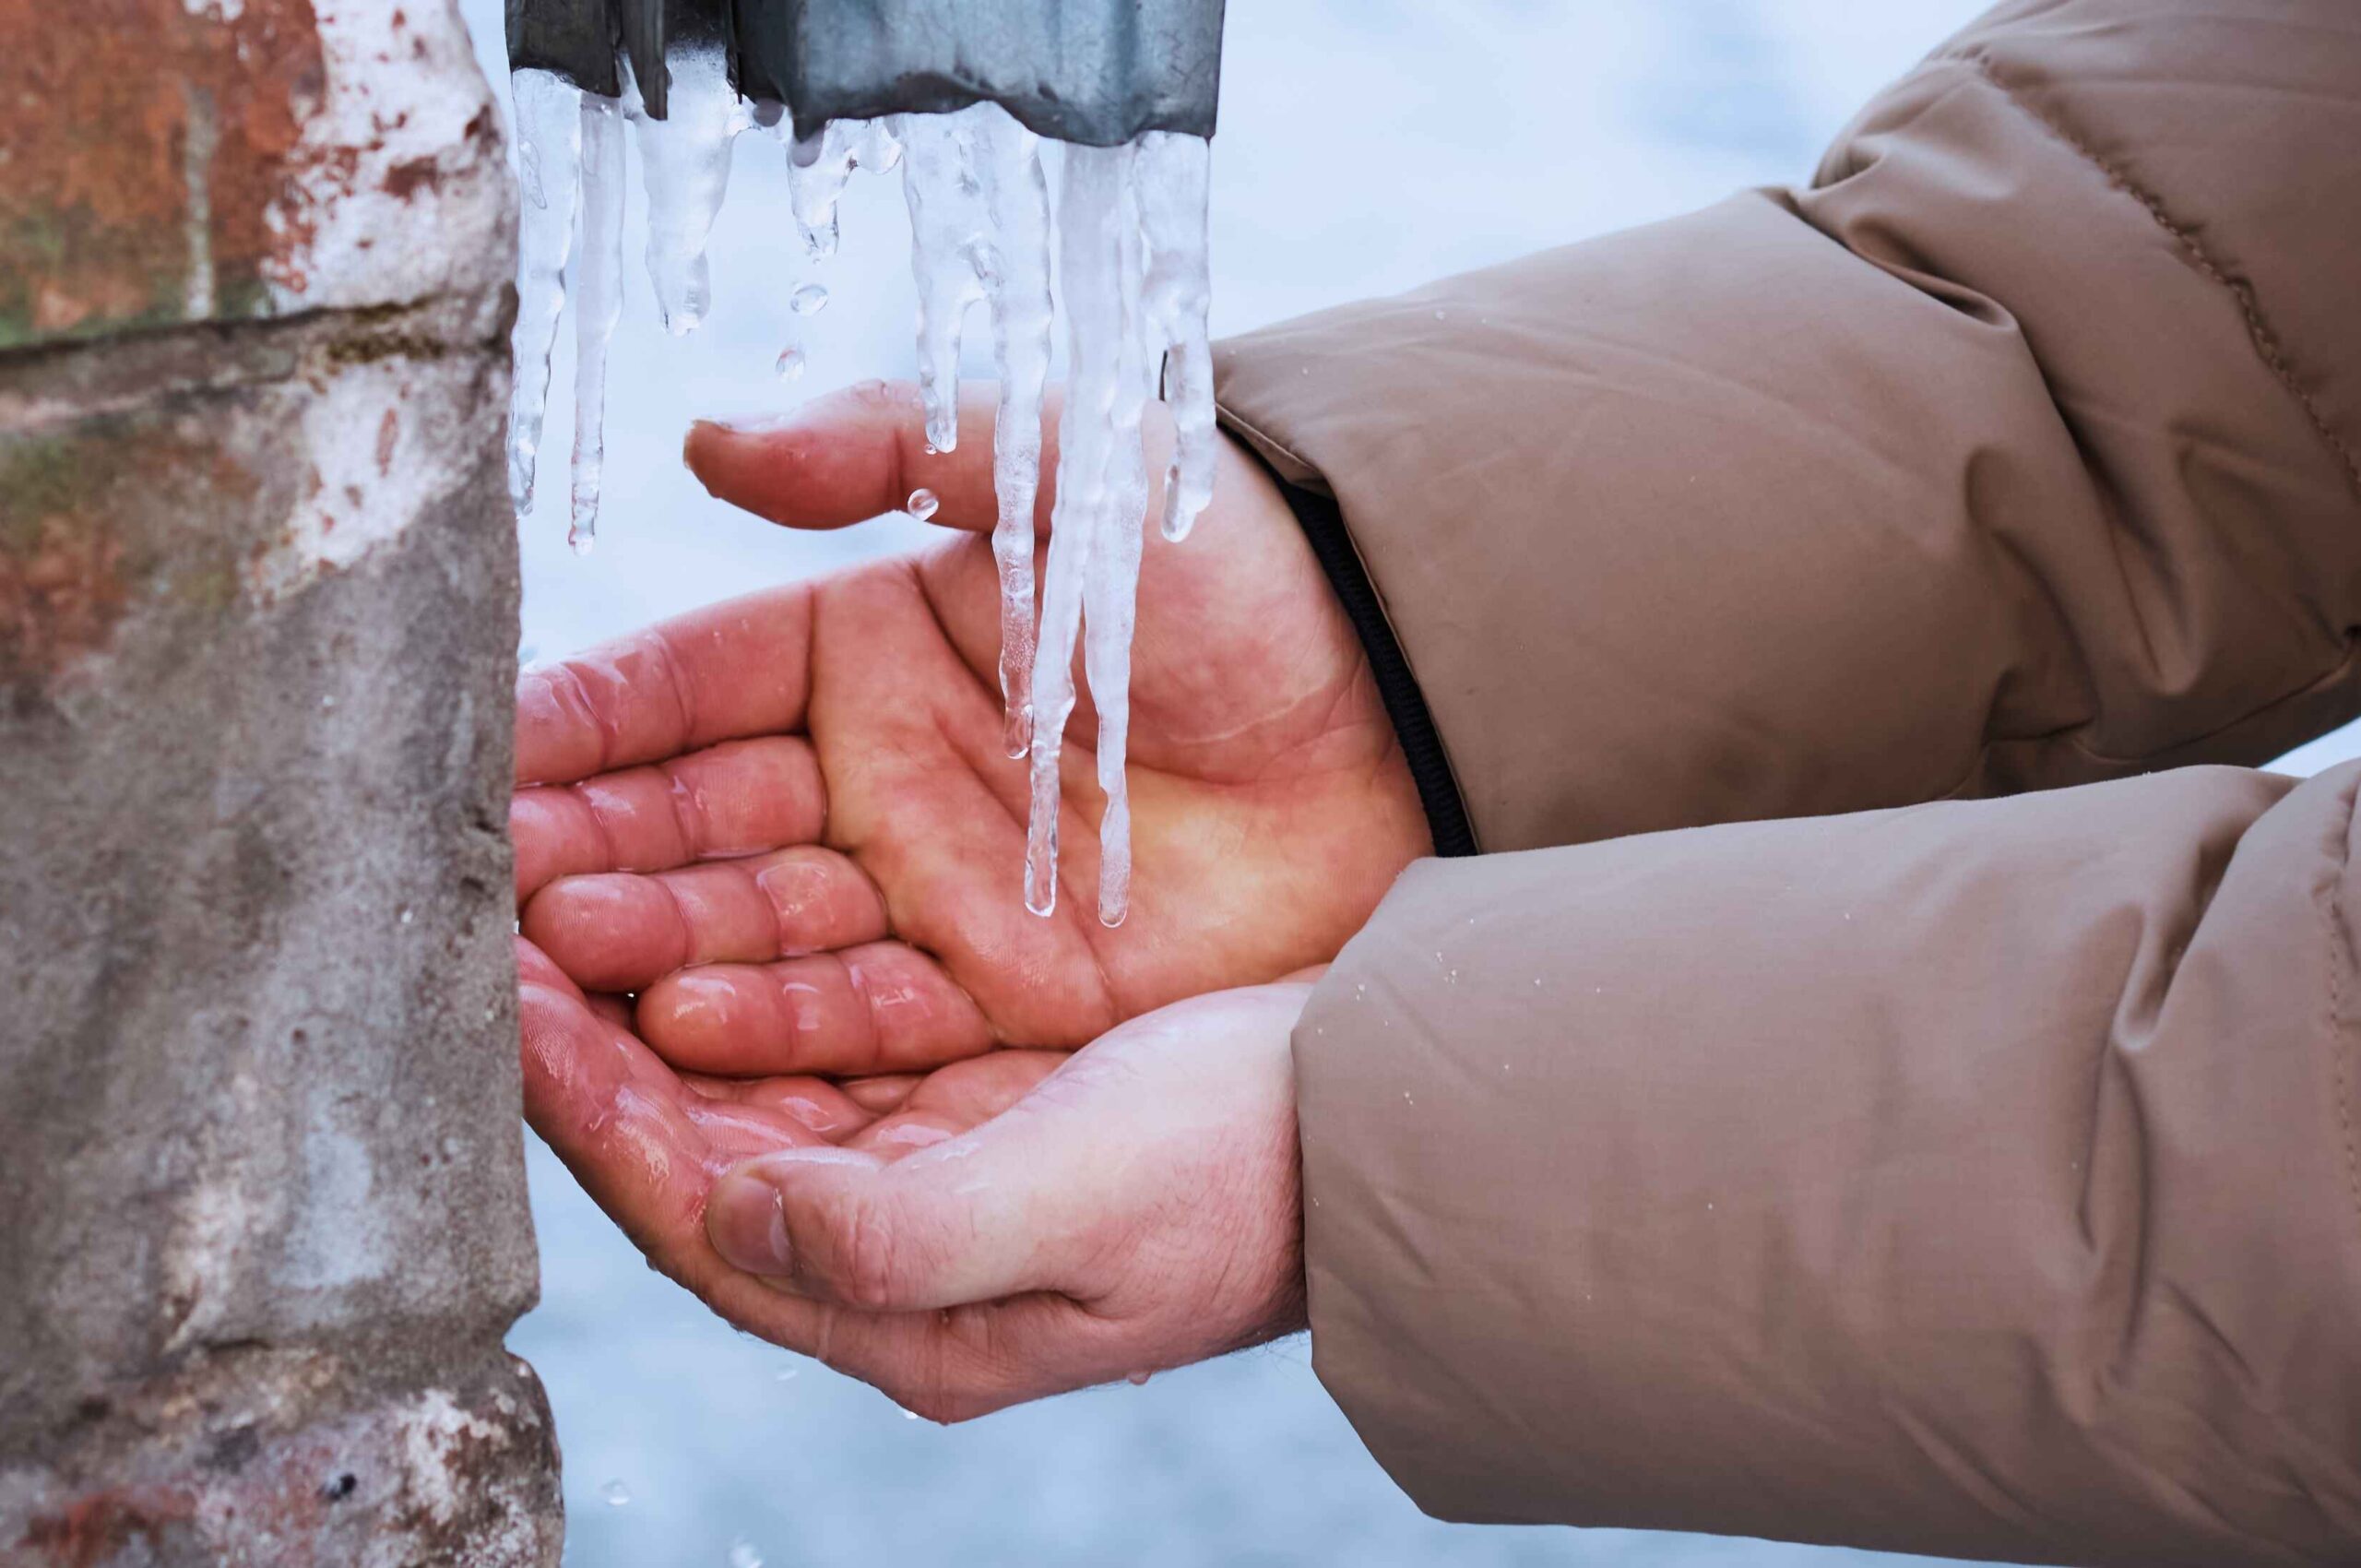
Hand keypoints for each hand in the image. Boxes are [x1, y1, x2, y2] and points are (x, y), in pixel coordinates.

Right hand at [513, 379, 1424, 1078]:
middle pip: (694, 826)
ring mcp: (926, 896)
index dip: (586, 721)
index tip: (485, 753)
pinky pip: (855, 1024)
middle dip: (588, 855)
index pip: (685, 688)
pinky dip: (770, 1028)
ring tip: (554, 959)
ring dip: (654, 948)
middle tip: (492, 883)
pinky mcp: (994, 997)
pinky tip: (682, 1023)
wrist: (1397, 715)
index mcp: (861, 649)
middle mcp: (872, 781)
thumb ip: (898, 442)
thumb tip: (715, 438)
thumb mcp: (1066, 465)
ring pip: (753, 933)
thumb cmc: (1228, 569)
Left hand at [522, 930, 1310, 1419]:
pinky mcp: (964, 1104)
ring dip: (653, 1009)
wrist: (1374, 1122)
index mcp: (914, 1312)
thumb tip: (739, 1217)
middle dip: (596, 1054)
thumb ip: (905, 1233)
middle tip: (496, 937)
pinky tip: (696, 918)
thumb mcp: (1082, 1207)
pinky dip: (745, 985)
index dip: (597, 1116)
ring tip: (566, 910)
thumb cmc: (1250, 1172)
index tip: (508, 1009)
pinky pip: (816, 1047)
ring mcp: (930, 1177)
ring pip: (746, 1094)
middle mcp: (900, 1254)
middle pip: (701, 1155)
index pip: (704, 1219)